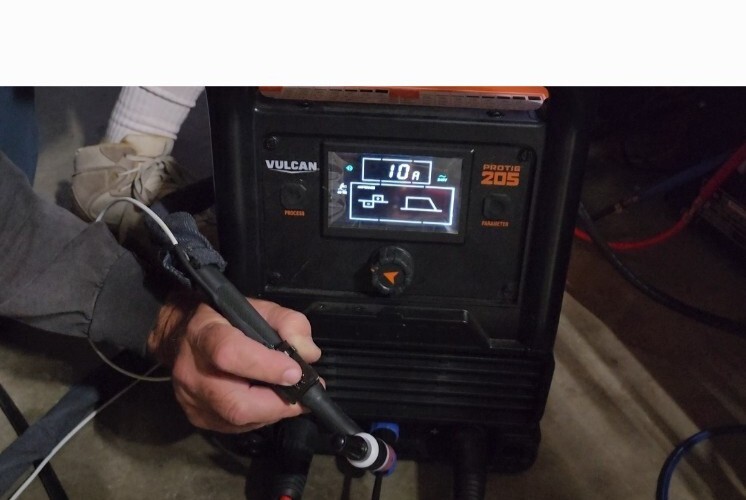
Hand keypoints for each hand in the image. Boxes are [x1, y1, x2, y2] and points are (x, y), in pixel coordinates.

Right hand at [148, 292, 320, 432]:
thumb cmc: (226, 319)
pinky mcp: (197, 418)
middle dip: (277, 404)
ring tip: (290, 397)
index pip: (230, 353)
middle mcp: (192, 371)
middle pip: (235, 402)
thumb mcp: (260, 308)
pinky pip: (235, 428)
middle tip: (304, 397)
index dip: (265, 366)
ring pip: (238, 421)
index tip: (296, 372)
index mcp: (205, 334)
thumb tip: (308, 354)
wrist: (182, 335)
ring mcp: (192, 399)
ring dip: (272, 412)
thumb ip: (289, 323)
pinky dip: (259, 417)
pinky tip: (268, 402)